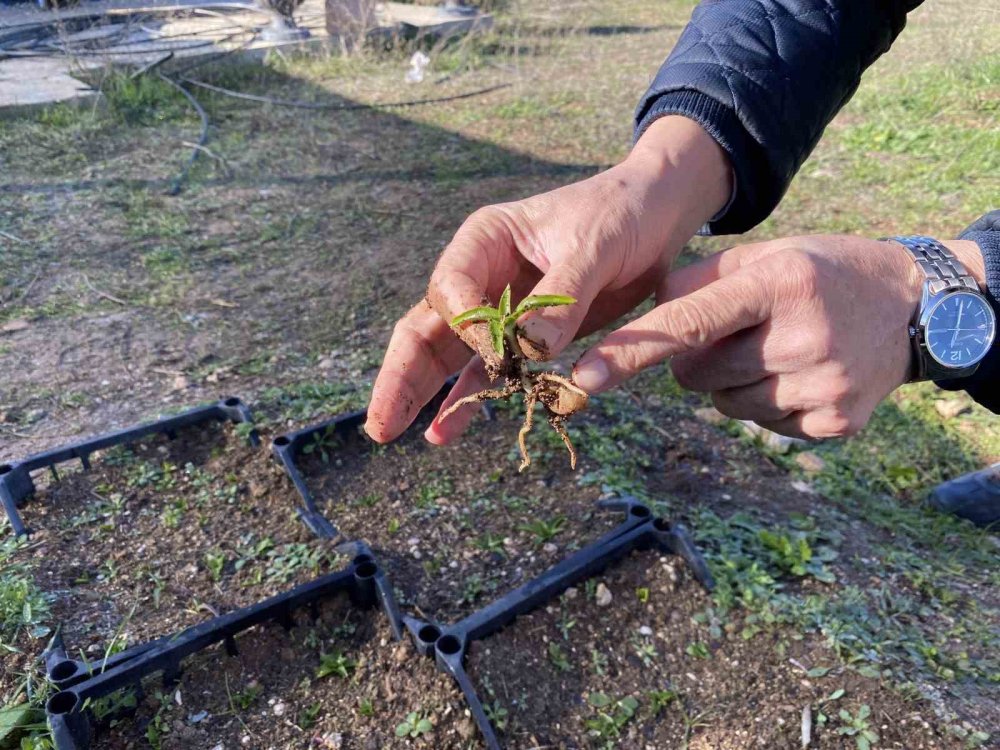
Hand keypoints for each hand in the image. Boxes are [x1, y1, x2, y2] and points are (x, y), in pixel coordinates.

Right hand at [364, 116, 730, 444]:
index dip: (465, 328)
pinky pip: (486, 370)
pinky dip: (466, 399)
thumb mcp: (594, 247)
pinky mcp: (522, 334)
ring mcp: (497, 307)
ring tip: (390, 433)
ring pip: (447, 354)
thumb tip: (530, 352)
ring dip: (423, 394)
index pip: (451, 289)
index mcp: (486, 240)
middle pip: (427, 326)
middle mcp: (480, 274)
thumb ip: (561, 298)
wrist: (655, 216)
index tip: (501, 356)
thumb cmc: (620, 213)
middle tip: (379, 424)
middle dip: (402, 375)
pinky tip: (444, 432)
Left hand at [573, 236, 984, 438]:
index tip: (584, 378)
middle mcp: (803, 337)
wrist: (916, 309)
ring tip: (775, 350)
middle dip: (697, 357)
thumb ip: (702, 281)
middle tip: (737, 331)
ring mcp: (824, 386)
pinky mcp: (836, 423)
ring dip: (731, 382)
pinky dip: (766, 403)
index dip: (631, 350)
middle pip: (695, 373)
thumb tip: (646, 320)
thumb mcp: (768, 253)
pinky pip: (763, 426)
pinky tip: (799, 374)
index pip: (688, 321)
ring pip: (725, 404)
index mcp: (779, 283)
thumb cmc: (823, 273)